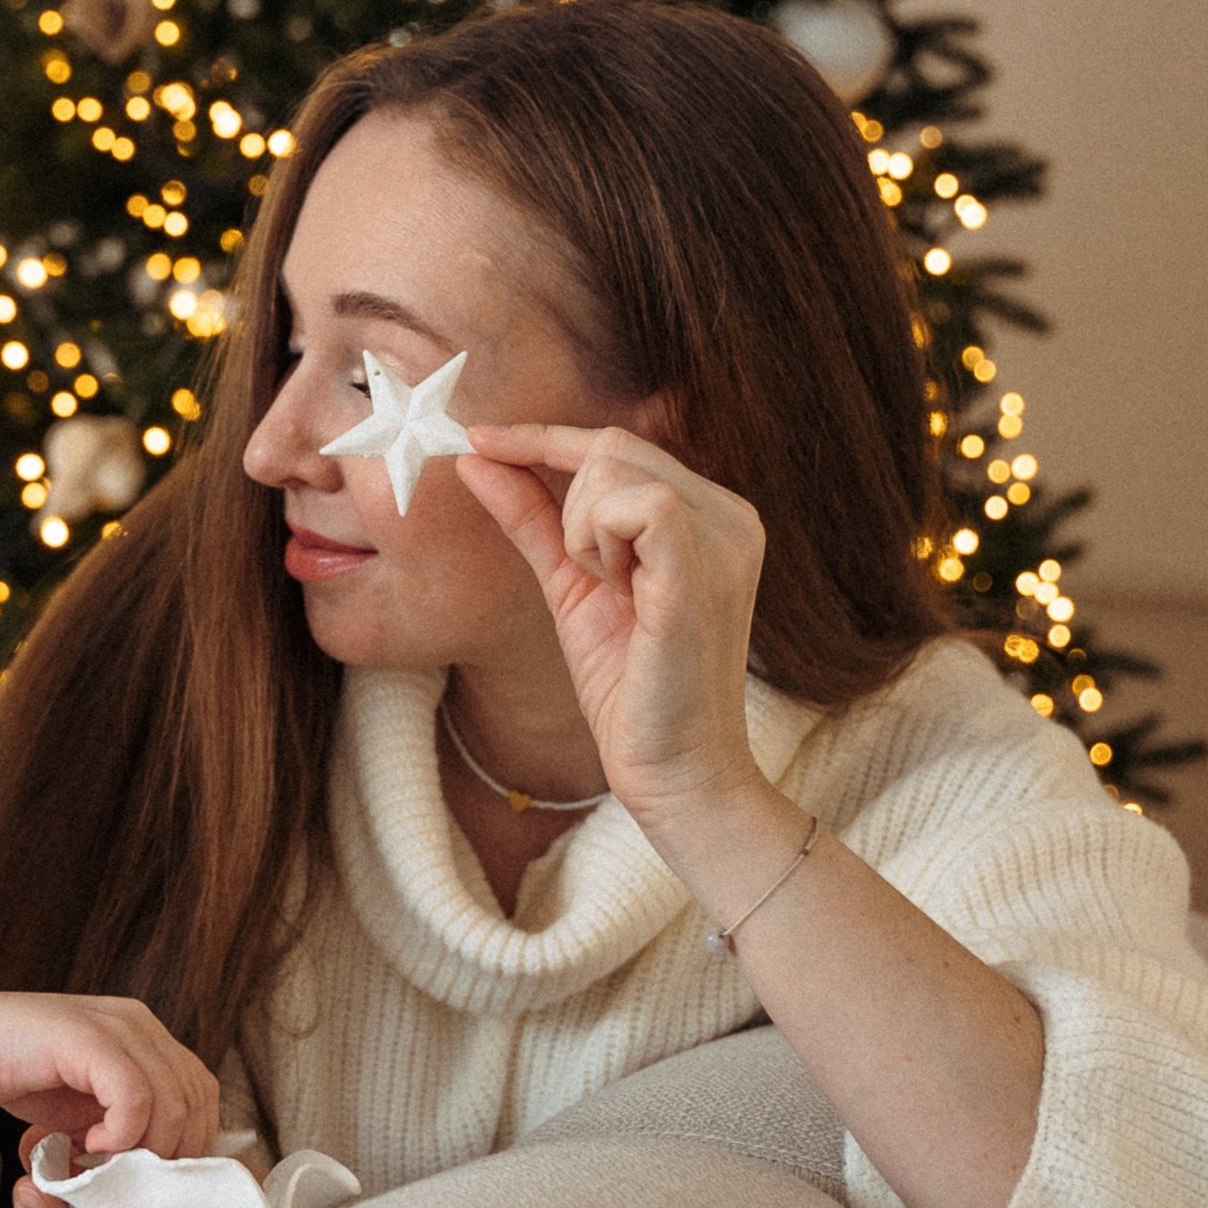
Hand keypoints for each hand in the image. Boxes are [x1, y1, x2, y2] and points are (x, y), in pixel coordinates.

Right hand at [0, 988, 216, 1163]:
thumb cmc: (14, 1074)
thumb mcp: (83, 1103)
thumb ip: (121, 1119)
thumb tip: (156, 1167)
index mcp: (144, 1034)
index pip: (202, 1091)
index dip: (189, 1140)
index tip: (152, 1176)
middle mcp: (138, 1022)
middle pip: (195, 1097)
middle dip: (171, 1152)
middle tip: (129, 1178)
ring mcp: (114, 1024)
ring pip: (171, 1099)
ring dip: (145, 1147)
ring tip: (105, 1166)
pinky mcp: (85, 1036)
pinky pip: (133, 1095)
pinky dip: (121, 1133)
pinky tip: (88, 1146)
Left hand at [455, 423, 767, 827]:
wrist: (674, 772)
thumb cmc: (632, 690)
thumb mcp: (571, 585)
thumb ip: (532, 517)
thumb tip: (476, 457)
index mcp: (711, 516)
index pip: (619, 443)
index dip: (543, 435)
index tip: (479, 437)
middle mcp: (731, 516)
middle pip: (611, 445)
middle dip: (567, 505)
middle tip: (592, 577)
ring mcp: (726, 537)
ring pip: (613, 466)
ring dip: (583, 532)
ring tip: (615, 593)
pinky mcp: (704, 568)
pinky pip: (636, 503)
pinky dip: (600, 542)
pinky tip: (622, 593)